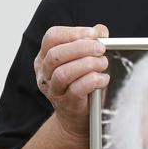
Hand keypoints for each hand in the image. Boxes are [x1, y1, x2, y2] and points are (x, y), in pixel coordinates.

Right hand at [34, 24, 109, 140]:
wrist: (77, 118)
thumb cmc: (82, 84)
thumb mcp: (85, 59)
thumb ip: (92, 42)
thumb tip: (100, 30)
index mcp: (45, 56)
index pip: (52, 37)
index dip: (73, 33)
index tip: (93, 34)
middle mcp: (44, 72)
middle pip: (56, 54)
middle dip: (82, 48)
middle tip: (101, 49)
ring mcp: (53, 89)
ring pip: (63, 73)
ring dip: (87, 65)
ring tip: (103, 63)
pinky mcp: (66, 103)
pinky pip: (76, 89)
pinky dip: (93, 81)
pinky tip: (103, 79)